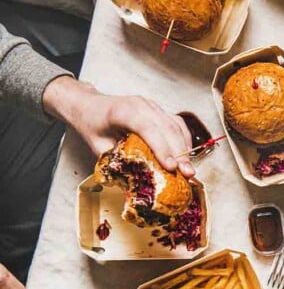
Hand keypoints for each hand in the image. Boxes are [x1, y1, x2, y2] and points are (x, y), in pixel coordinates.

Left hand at [42, 78, 194, 177]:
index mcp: (122, 111)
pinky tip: (185, 155)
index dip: (161, 148)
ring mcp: (151, 105)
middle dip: (179, 152)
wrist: (89, 105)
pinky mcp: (158, 110)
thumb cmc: (92, 124)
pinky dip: (183, 140)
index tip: (170, 167)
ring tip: (189, 168)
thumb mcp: (97, 146)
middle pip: (166, 127)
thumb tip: (134, 183)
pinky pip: (175, 123)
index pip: (147, 128)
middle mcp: (140, 105)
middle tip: (187, 174)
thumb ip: (116, 162)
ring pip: (175, 125)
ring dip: (184, 148)